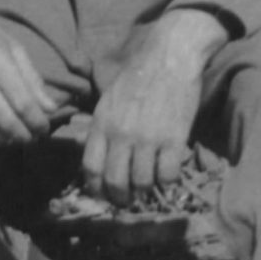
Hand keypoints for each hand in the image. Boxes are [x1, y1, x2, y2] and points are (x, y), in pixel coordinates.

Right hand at [0, 0, 65, 148]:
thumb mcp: (13, 48)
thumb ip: (32, 79)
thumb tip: (50, 109)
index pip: (24, 105)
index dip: (38, 123)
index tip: (43, 127)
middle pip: (7, 123)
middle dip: (25, 136)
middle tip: (31, 136)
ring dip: (4, 140)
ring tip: (10, 135)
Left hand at [82, 8, 226, 206]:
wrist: (169, 58)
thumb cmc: (137, 77)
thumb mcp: (108, 99)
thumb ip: (99, 126)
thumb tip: (87, 150)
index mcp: (101, 124)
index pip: (91, 168)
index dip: (96, 188)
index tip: (103, 195)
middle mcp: (121, 134)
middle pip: (115, 182)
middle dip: (120, 198)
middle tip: (127, 201)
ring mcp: (148, 138)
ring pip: (142, 182)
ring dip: (145, 189)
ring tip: (149, 184)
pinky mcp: (173, 138)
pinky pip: (168, 174)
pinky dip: (167, 179)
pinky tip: (167, 171)